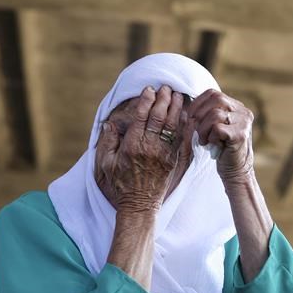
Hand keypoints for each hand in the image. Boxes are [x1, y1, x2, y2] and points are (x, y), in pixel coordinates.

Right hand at [95, 86, 189, 212]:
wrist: (139, 205)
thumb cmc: (120, 184)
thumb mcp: (105, 164)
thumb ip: (107, 142)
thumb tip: (109, 123)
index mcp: (132, 145)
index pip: (141, 117)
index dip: (146, 101)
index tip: (149, 89)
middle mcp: (149, 147)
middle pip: (159, 117)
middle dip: (163, 100)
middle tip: (166, 87)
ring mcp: (163, 154)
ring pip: (172, 126)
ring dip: (176, 108)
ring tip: (178, 95)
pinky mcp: (172, 160)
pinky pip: (180, 139)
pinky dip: (184, 125)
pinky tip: (186, 115)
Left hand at [187, 89, 254, 183]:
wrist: (235, 171)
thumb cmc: (221, 149)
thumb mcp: (214, 127)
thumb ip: (207, 113)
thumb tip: (185, 103)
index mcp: (237, 107)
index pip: (213, 93)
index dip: (198, 103)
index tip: (190, 116)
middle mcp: (243, 112)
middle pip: (216, 99)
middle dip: (199, 113)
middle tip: (195, 129)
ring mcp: (244, 122)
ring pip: (215, 114)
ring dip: (203, 128)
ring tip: (203, 140)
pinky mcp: (240, 134)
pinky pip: (218, 128)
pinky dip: (210, 136)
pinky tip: (211, 144)